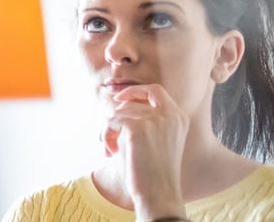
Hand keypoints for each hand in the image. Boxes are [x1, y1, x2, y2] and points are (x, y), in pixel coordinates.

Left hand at [101, 84, 188, 219]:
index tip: (119, 98)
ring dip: (108, 132)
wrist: (159, 193)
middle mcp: (170, 115)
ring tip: (111, 150)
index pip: (156, 90)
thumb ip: (146, 120)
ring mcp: (154, 120)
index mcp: (178, 118)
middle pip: (131, 103)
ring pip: (117, 114)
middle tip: (110, 139)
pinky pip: (110, 123)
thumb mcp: (157, 140)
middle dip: (115, 119)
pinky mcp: (137, 129)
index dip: (135, 91)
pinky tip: (111, 153)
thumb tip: (119, 104)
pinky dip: (105, 137)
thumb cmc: (155, 171)